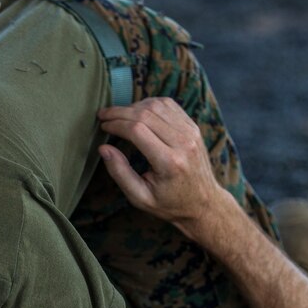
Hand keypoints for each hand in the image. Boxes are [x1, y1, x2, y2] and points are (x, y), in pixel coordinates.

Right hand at [97, 98, 227, 232]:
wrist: (204, 203)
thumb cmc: (169, 203)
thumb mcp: (140, 197)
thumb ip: (120, 173)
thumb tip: (104, 148)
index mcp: (169, 163)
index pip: (137, 130)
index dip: (116, 124)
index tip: (103, 126)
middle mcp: (183, 143)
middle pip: (145, 114)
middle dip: (120, 112)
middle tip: (104, 115)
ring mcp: (191, 132)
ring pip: (157, 105)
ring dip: (134, 106)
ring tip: (119, 115)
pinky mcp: (194, 127)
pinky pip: (169, 105)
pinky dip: (150, 104)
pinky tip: (138, 112)